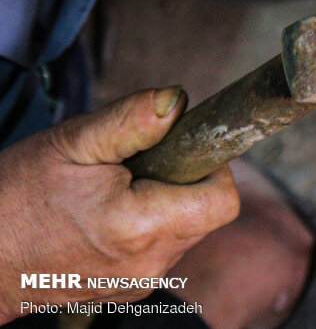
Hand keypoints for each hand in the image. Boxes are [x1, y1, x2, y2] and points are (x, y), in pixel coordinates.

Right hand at [0, 88, 238, 320]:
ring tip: (116, 191)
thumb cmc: (15, 198)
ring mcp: (140, 281)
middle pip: (207, 212)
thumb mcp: (72, 142)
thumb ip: (132, 119)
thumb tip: (177, 101)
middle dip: (183, 180)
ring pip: (187, 229)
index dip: (209, 167)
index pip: (222, 200)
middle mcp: (149, 263)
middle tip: (136, 167)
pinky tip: (109, 214)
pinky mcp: (131, 287)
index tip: (177, 151)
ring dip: (166, 202)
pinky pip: (162, 248)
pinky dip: (149, 225)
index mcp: (141, 226)